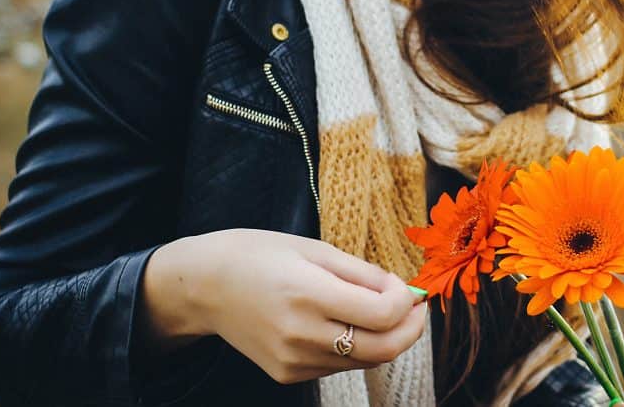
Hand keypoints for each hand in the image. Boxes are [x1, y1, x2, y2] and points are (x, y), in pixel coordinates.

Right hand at [192, 228, 426, 383]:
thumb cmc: (261, 255)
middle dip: (411, 329)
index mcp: (308, 293)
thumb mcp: (314, 249)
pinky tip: (349, 324)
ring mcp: (293, 360)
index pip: (382, 314)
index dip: (406, 301)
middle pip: (382, 349)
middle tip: (417, 308)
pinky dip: (356, 348)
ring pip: (363, 361)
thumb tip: (403, 291)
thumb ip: (362, 273)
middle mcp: (301, 334)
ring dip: (386, 339)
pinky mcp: (287, 375)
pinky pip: (339, 365)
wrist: (206, 285)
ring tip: (386, 311)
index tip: (406, 286)